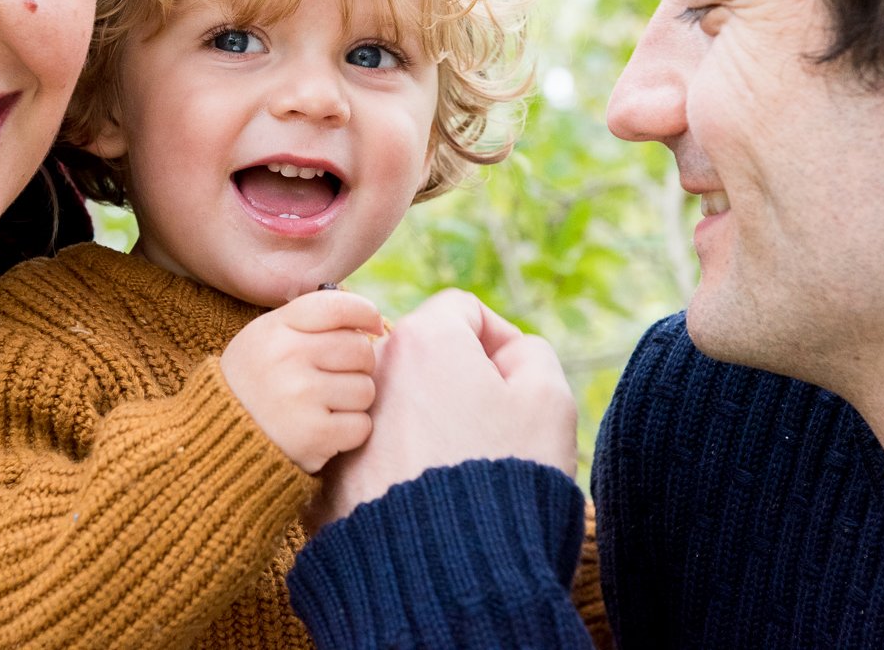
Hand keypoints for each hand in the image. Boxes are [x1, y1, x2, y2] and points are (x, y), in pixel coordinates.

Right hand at [221, 288, 383, 473]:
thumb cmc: (257, 382)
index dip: (366, 312)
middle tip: (338, 376)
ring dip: (354, 401)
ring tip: (325, 406)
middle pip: (361, 349)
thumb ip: (310, 322)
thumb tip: (370, 320)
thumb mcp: (268, 338)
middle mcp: (287, 357)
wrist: (219, 440)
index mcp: (276, 329)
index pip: (338, 306)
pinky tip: (325, 430)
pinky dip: (349, 431)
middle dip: (359, 365)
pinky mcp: (314, 435)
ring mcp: (301, 396)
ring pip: (366, 389)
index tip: (373, 325)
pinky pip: (361, 425)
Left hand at [311, 288, 575, 528]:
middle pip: (424, 358)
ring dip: (430, 422)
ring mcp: (350, 426)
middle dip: (460, 381)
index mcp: (425, 339)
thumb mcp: (549, 398)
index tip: (517, 382)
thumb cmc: (510, 475)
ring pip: (398, 407)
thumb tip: (505, 353)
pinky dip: (402, 465)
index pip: (462, 311)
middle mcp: (374, 374)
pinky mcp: (334, 479)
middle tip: (496, 428)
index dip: (499, 339)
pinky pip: (377, 455)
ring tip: (464, 468)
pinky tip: (434, 499)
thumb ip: (530, 353)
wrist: (459, 572)